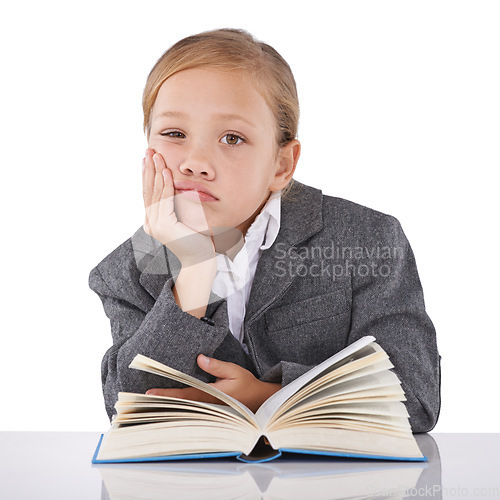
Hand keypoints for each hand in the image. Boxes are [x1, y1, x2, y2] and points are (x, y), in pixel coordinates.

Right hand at [142, 149, 214, 266]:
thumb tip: (185, 191)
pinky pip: (165, 200)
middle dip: (148, 169)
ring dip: (156, 172)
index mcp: (154, 222)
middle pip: (148, 190)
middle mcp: (151, 223)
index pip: (150, 194)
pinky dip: (166, 184)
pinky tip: (167, 172)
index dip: (148, 175)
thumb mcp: (187, 220)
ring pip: (155, 192)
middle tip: (149, 151)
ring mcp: (156, 225)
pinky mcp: (164, 226)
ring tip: (156, 156)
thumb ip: (181, 208)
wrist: (201, 261)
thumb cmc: (198, 243)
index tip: (149, 160)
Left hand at [146, 354, 281, 412]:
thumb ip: (216, 365)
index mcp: (211, 395)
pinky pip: (191, 409)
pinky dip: (178, 408)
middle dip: (161, 402)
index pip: (184, 394)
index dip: (167, 394)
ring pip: (184, 409)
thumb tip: (199, 358)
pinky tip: (168, 405)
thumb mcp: (234, 370)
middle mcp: (207, 405)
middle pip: (180, 405)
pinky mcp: (210, 411)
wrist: (259, 401)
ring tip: (149, 403)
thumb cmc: (247, 385)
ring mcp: (208, 410)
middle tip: (141, 401)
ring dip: (167, 406)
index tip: (150, 393)